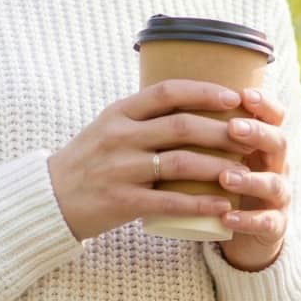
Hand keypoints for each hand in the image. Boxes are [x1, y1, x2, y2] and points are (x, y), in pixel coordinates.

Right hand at [47, 79, 258, 241]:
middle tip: (250, 137)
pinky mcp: (122, 201)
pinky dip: (200, 204)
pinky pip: (170, 201)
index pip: (167, 93)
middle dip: (222, 131)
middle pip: (181, 126)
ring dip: (218, 166)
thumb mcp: (108, 127)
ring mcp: (120, 169)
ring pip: (180, 162)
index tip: (234, 98)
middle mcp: (119, 137)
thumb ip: (142, 116)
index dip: (204, 92)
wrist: (50, 199)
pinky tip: (223, 207)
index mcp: (118, 113)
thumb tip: (189, 101)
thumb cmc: (88, 162)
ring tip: (245, 172)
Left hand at [211, 86, 291, 271]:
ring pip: (274, 184)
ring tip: (226, 177)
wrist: (238, 230)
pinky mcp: (273, 227)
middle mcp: (276, 166)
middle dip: (257, 134)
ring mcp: (278, 197)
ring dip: (250, 179)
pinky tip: (226, 218)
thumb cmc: (218, 184)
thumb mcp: (213, 154)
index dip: (264, 104)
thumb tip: (162, 94)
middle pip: (279, 143)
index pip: (274, 117)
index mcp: (263, 143)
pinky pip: (266, 223)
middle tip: (234, 128)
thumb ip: (200, 131)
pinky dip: (247, 220)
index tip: (244, 94)